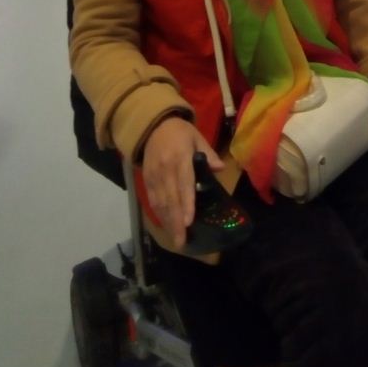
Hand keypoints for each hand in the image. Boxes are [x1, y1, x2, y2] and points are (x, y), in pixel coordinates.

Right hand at [142, 117, 223, 248]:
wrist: (152, 125)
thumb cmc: (179, 132)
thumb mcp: (197, 137)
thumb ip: (208, 153)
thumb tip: (221, 168)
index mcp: (180, 158)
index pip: (184, 184)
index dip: (186, 203)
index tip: (188, 222)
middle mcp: (165, 169)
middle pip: (170, 198)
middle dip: (176, 221)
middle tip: (181, 241)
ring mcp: (154, 175)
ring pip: (160, 203)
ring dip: (167, 222)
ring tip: (175, 238)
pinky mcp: (146, 179)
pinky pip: (152, 200)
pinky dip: (159, 214)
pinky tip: (166, 225)